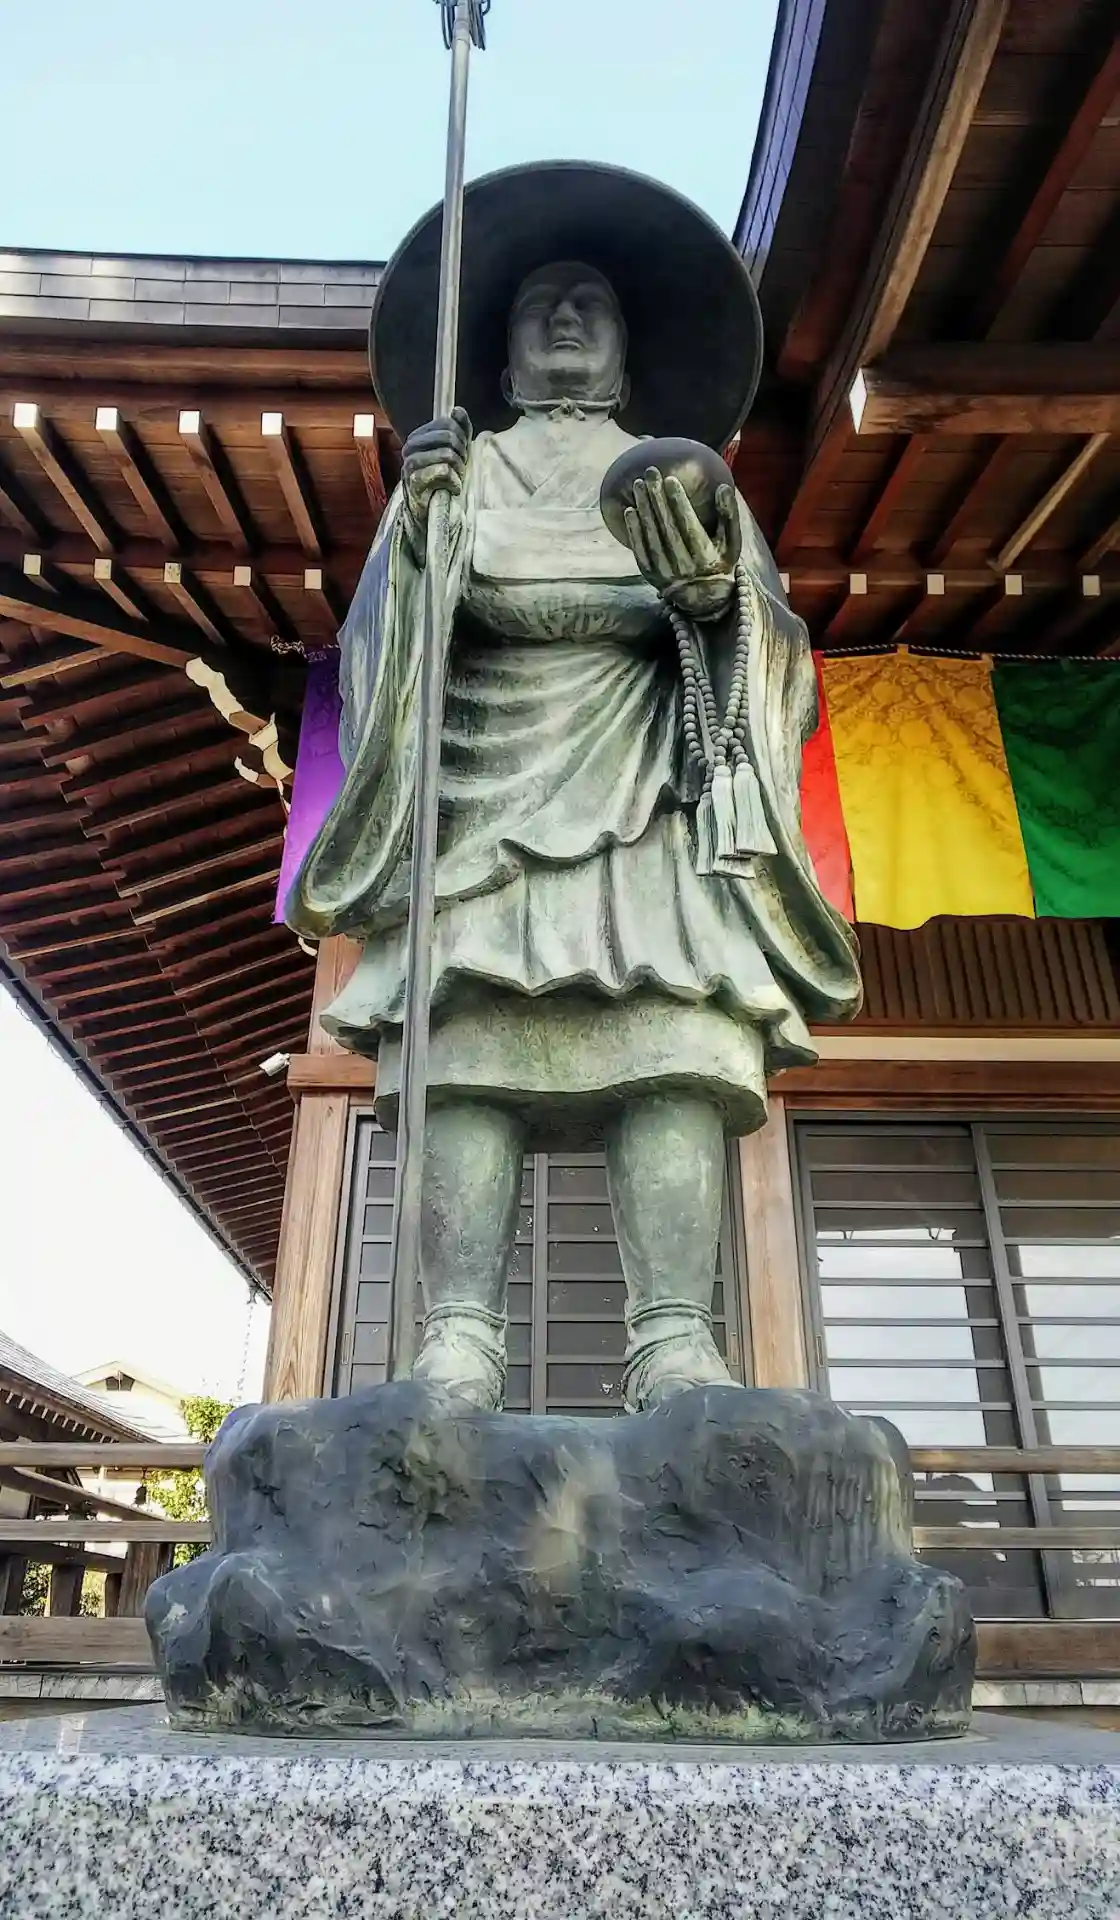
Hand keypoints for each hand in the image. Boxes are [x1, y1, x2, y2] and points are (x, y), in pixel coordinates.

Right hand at [401, 406, 471, 549]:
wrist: (427, 512)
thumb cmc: (440, 480)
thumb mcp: (453, 452)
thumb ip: (458, 429)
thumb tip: (458, 410)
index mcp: (418, 437)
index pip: (447, 424)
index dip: (462, 437)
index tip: (462, 452)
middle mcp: (410, 448)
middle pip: (448, 437)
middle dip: (462, 453)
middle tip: (461, 467)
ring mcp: (411, 465)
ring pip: (447, 454)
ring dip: (459, 469)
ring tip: (457, 478)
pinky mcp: (415, 483)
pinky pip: (443, 472)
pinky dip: (454, 482)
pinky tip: (453, 488)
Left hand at [624, 469, 736, 619]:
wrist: (705, 599)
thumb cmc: (720, 561)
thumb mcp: (732, 541)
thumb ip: (729, 515)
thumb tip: (722, 487)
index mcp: (704, 555)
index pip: (688, 524)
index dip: (678, 502)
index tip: (669, 480)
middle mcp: (683, 565)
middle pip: (667, 526)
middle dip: (657, 497)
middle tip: (650, 473)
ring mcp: (665, 571)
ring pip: (652, 536)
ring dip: (643, 508)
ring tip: (638, 485)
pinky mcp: (651, 575)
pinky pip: (640, 550)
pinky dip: (634, 530)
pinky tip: (630, 510)